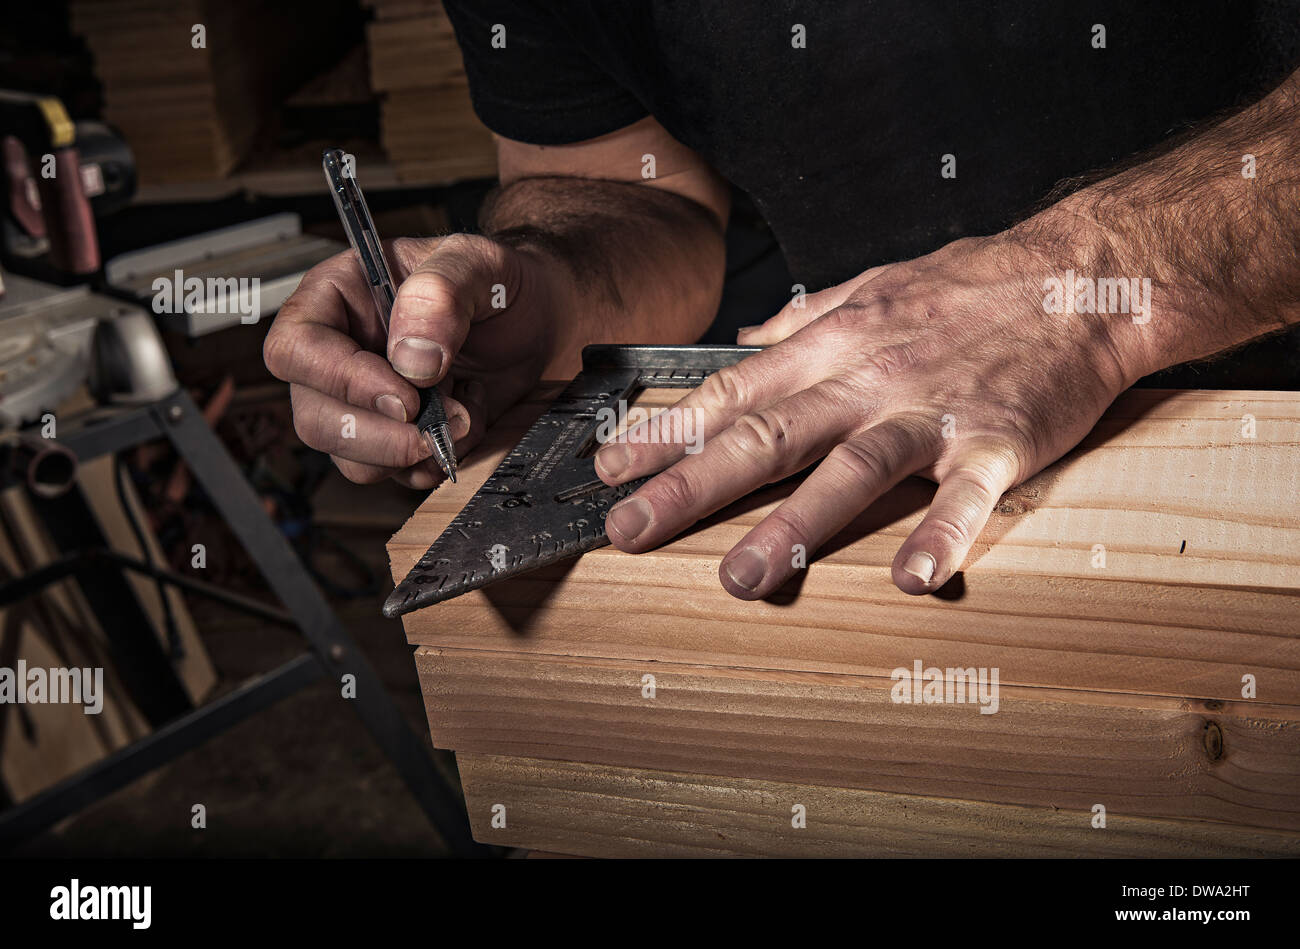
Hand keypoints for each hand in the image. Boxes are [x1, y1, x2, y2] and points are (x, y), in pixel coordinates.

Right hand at [265, 234, 555, 487]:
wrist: (536, 321)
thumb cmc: (495, 283)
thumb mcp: (476, 263)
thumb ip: (439, 295)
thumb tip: (410, 359)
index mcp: (336, 298)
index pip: (295, 348)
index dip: (341, 380)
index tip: (404, 397)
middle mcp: (338, 353)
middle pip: (314, 418)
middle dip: (378, 437)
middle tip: (434, 429)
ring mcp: (362, 401)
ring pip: (349, 457)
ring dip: (410, 454)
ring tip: (464, 417)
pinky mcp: (394, 436)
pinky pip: (393, 473)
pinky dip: (432, 465)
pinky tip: (467, 427)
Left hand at [593, 229, 1137, 596]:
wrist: (1079, 274)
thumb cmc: (969, 286)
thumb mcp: (871, 287)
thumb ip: (802, 323)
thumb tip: (744, 342)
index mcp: (833, 344)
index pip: (733, 392)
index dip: (667, 434)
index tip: (610, 470)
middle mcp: (869, 377)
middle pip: (768, 433)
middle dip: (692, 484)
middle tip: (630, 530)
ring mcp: (933, 410)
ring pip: (851, 467)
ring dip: (795, 525)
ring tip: (742, 577)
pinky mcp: (998, 440)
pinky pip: (966, 495)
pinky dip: (940, 535)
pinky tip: (911, 579)